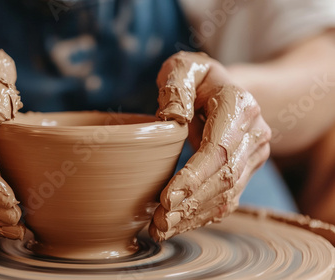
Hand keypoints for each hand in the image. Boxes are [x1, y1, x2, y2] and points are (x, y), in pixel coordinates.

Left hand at [150, 51, 270, 240]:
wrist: (224, 89)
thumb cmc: (197, 78)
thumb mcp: (183, 68)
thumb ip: (176, 86)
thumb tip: (172, 118)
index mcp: (240, 106)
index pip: (219, 150)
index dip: (194, 176)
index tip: (167, 197)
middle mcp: (254, 133)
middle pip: (224, 178)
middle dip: (190, 203)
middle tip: (158, 221)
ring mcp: (253, 155)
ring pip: (228, 195)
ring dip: (194, 216)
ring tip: (161, 228)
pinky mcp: (246, 171)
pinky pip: (227, 200)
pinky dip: (202, 216)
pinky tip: (178, 225)